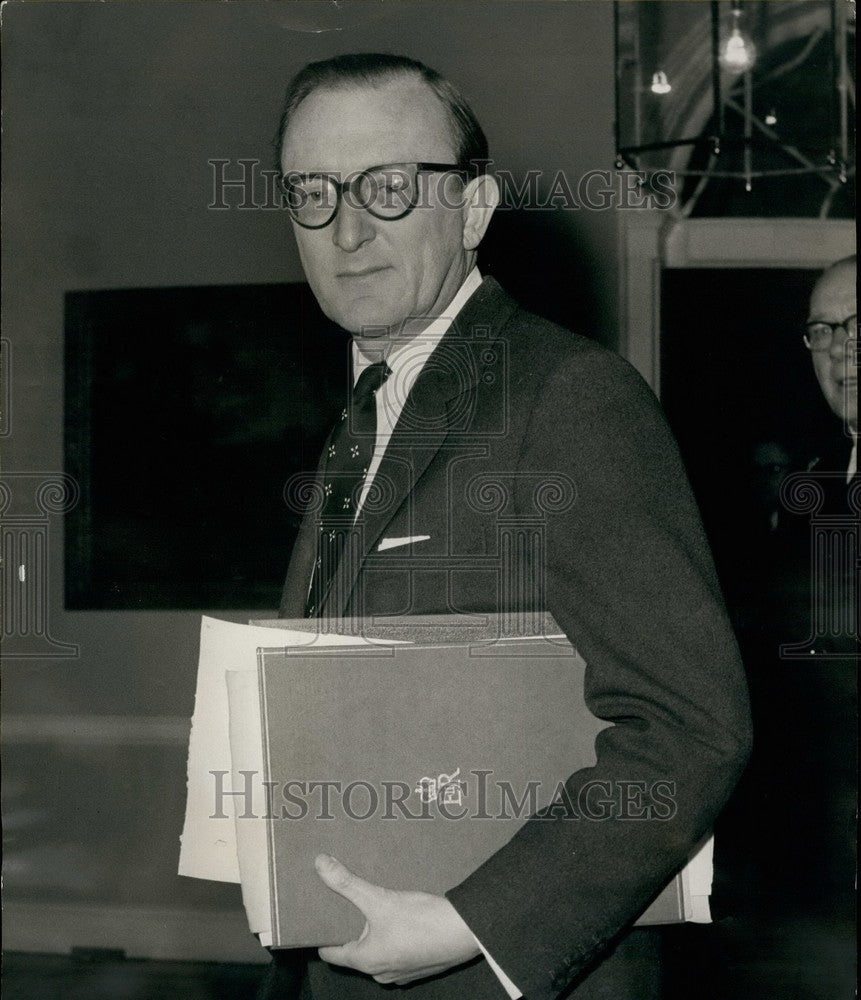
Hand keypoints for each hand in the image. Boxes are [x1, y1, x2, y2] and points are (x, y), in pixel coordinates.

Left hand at [315, 853, 480, 984]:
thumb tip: (320, 865)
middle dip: (352, 927)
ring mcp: (402, 972)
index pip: (331, 953)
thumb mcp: (379, 898)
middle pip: (355, 950)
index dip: (323, 935)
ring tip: (375, 904)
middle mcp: (381, 973)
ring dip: (375, 930)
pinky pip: (398, 950)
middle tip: (347, 902)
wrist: (465, 933)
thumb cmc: (422, 922)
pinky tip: (401, 915)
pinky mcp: (420, 965)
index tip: (319, 916)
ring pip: (378, 950)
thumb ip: (348, 883)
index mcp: (366, 961)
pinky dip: (395, 935)